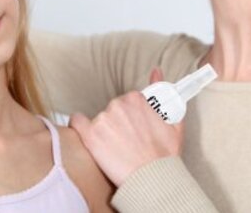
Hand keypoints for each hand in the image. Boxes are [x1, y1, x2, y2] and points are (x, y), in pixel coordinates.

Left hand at [69, 68, 183, 185]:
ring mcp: (103, 120)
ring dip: (105, 131)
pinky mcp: (91, 136)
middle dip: (119, 124)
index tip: (134, 129)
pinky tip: (87, 135)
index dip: (131, 117)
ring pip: (100, 120)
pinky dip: (79, 125)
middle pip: (113, 110)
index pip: (128, 102)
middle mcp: (118, 105)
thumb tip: (156, 71)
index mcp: (136, 99)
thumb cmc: (164, 154)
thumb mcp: (173, 119)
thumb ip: (163, 90)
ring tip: (117, 150)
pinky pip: (77, 122)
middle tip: (128, 142)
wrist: (154, 179)